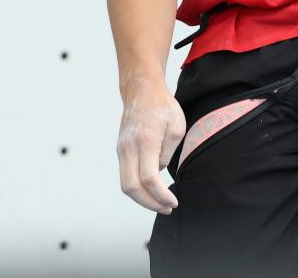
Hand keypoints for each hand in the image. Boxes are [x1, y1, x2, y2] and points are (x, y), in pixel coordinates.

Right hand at [117, 75, 185, 213]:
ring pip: (125, 185)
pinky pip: (125, 175)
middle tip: (167, 208)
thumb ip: (167, 152)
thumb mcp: (177, 126)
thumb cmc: (162, 106)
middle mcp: (129, 147)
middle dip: (149, 204)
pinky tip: (151, 190)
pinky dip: (137, 188)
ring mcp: (122, 149)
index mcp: (145, 140)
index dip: (160, 195)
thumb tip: (158, 171)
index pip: (148, 178)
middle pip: (132, 187)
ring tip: (160, 203)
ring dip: (142, 199)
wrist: (141, 90)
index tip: (173, 202)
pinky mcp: (120, 150)